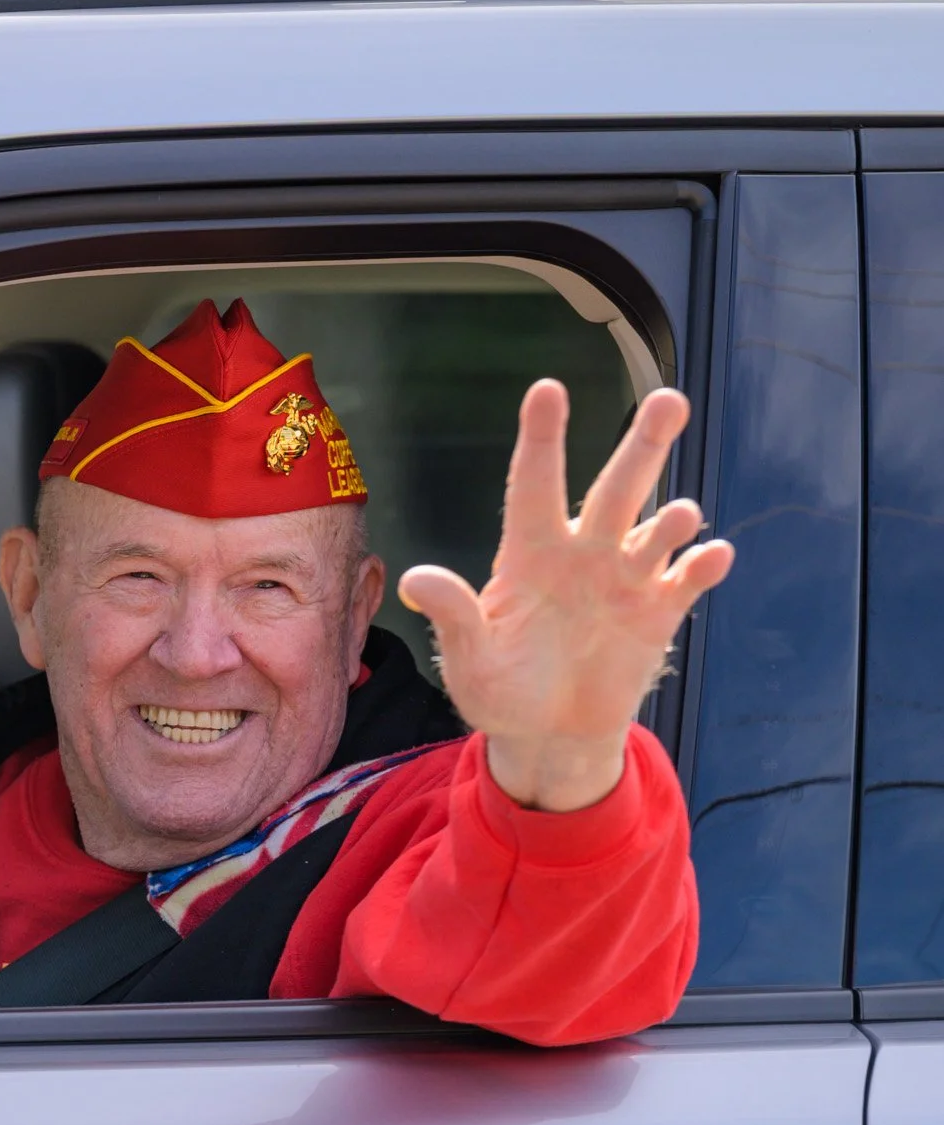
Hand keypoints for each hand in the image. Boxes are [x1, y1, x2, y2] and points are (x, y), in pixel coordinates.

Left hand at [396, 380, 734, 811]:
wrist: (548, 734)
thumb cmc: (498, 690)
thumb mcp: (468, 658)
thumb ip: (453, 616)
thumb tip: (414, 579)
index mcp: (529, 553)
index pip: (534, 484)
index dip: (542, 437)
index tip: (548, 389)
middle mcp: (582, 553)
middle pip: (615, 489)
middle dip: (642, 445)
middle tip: (669, 399)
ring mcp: (624, 580)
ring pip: (655, 530)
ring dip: (672, 518)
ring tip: (679, 515)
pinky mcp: (657, 613)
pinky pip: (684, 580)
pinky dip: (701, 566)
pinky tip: (711, 557)